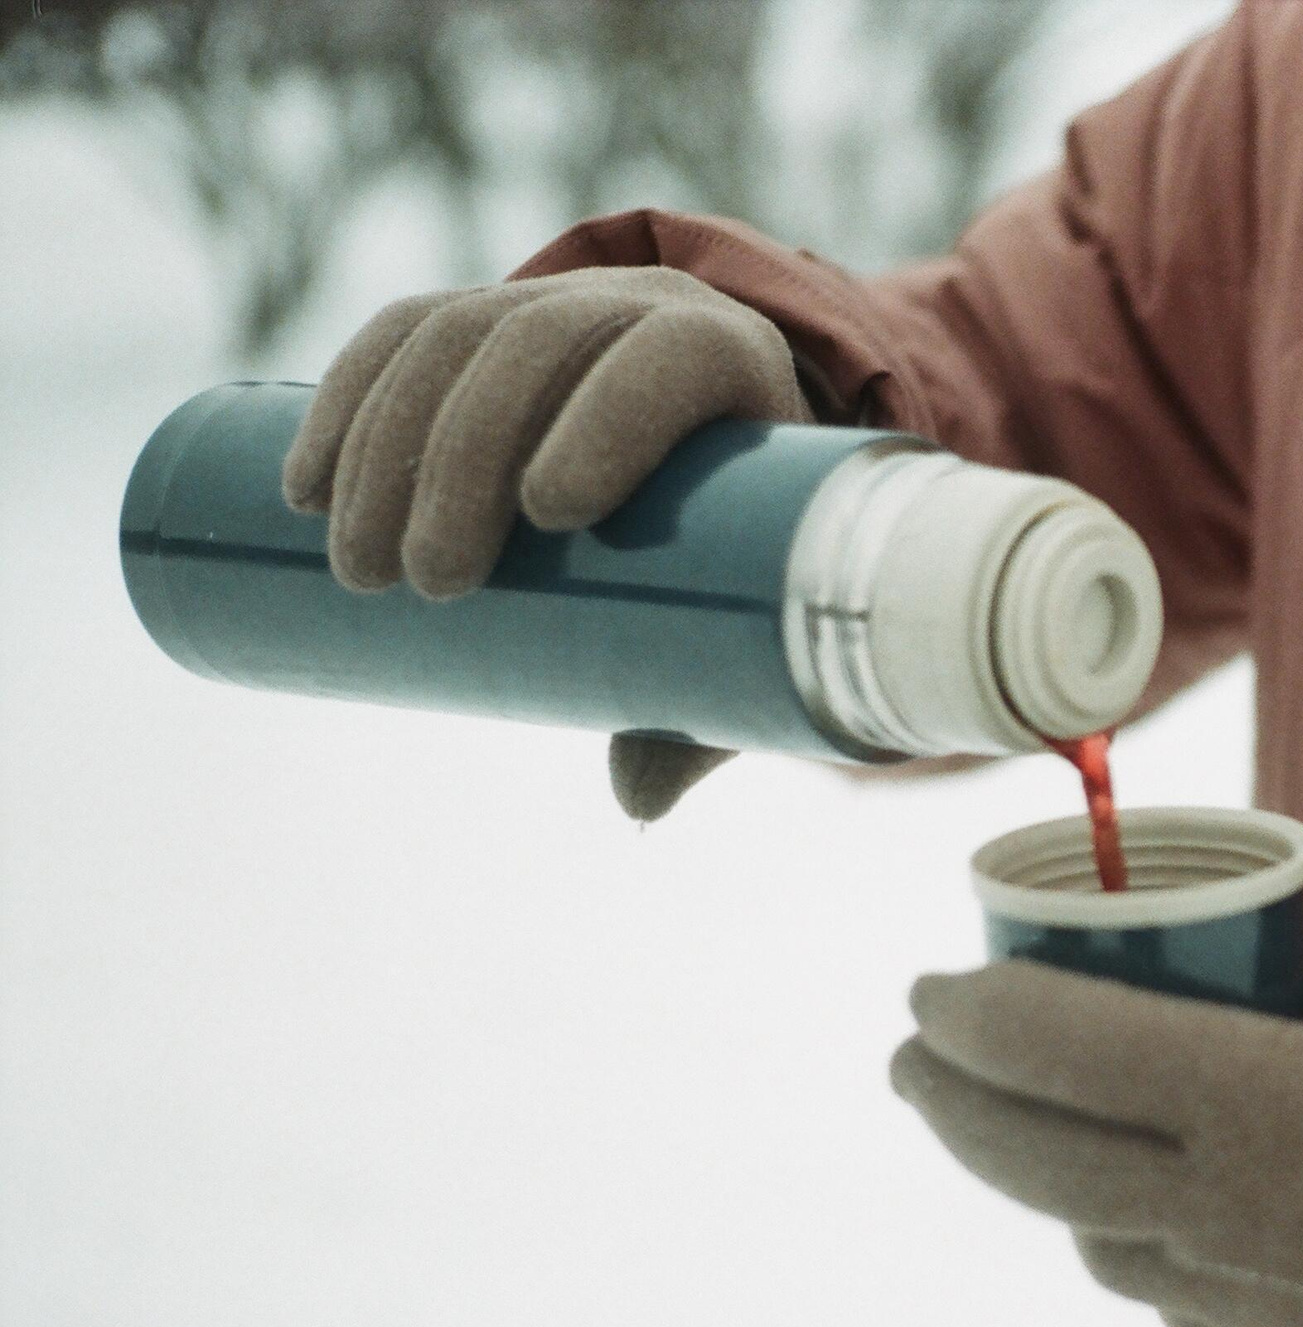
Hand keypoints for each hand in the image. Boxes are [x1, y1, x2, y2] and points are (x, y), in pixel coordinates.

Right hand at [283, 266, 815, 818]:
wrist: (721, 426)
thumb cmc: (747, 541)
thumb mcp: (749, 607)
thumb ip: (706, 698)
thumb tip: (638, 800)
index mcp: (733, 361)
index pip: (667, 360)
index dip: (608, 418)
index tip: (548, 515)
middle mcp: (644, 305)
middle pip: (539, 347)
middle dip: (463, 460)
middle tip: (427, 584)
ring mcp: (556, 300)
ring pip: (455, 335)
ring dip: (384, 447)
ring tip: (356, 568)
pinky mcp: (482, 312)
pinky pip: (399, 331)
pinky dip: (342, 403)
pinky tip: (303, 488)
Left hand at [892, 934, 1302, 1326]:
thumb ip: (1297, 976)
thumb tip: (1226, 943)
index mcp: (1259, 1099)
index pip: (1058, 1048)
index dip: (971, 1016)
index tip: (930, 990)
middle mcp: (1225, 1209)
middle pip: (1029, 1157)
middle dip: (950, 1100)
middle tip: (918, 1060)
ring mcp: (1240, 1304)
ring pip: (1094, 1240)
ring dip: (1051, 1184)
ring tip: (1042, 1132)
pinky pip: (1172, 1300)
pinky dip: (1148, 1251)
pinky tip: (1167, 1216)